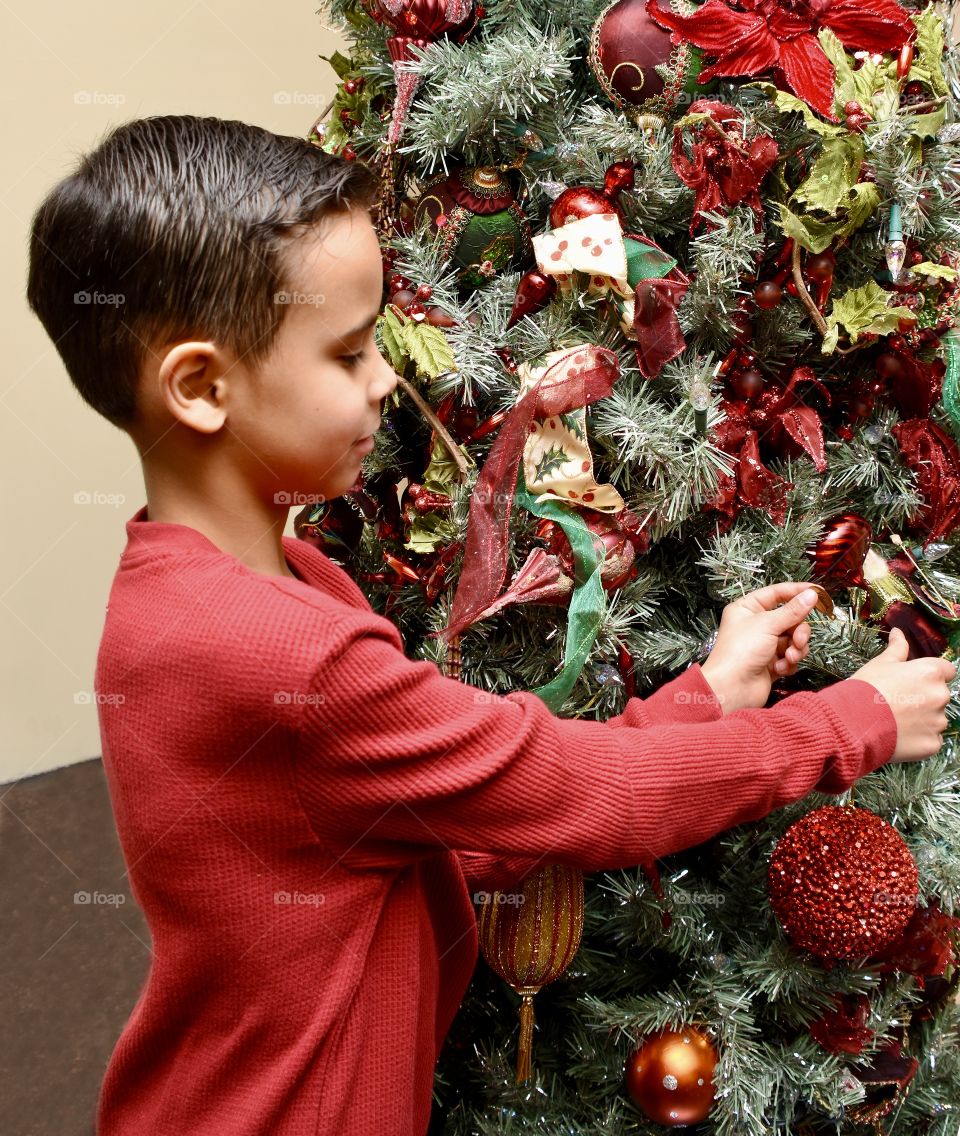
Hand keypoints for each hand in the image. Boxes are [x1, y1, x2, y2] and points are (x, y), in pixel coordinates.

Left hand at [700, 582, 820, 713]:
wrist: (732, 688)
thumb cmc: (740, 651)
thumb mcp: (768, 624)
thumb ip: (793, 610)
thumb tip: (811, 594)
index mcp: (747, 608)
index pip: (776, 593)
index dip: (797, 591)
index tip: (819, 592)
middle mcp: (755, 625)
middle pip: (790, 618)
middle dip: (798, 631)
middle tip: (798, 639)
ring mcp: (763, 644)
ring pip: (793, 639)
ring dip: (796, 648)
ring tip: (789, 657)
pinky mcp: (770, 663)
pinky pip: (790, 657)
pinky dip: (788, 662)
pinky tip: (779, 668)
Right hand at [851, 627, 955, 760]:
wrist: (853, 721)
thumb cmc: (866, 688)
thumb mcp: (880, 664)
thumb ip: (896, 648)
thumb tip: (899, 632)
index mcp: (930, 672)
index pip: (946, 671)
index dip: (929, 676)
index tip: (913, 681)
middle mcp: (940, 695)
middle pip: (940, 695)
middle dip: (924, 699)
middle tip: (898, 702)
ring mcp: (938, 722)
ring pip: (935, 719)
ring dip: (922, 720)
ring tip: (895, 721)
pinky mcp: (932, 744)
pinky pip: (931, 739)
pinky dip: (918, 738)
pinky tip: (898, 736)